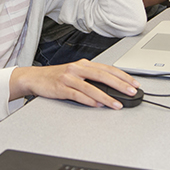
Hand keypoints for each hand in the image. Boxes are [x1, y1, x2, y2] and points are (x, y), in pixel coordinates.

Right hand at [10, 59, 139, 109]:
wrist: (34, 78)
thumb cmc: (56, 77)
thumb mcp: (76, 74)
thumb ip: (91, 78)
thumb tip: (111, 88)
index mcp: (83, 64)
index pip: (108, 69)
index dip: (123, 76)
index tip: (134, 84)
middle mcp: (77, 69)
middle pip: (103, 76)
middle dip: (119, 84)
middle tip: (131, 92)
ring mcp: (69, 78)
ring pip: (91, 87)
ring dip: (106, 97)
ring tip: (117, 104)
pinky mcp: (61, 88)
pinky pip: (77, 95)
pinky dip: (88, 100)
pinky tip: (97, 105)